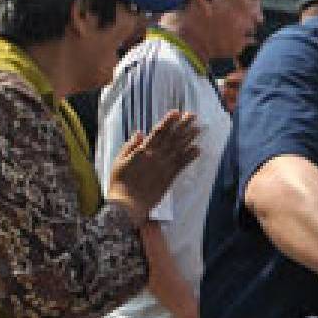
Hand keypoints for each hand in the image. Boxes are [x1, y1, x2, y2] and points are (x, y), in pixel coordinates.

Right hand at [106, 110, 199, 225]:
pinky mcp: (169, 179)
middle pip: (172, 138)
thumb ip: (130, 146)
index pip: (158, 132)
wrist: (127, 205)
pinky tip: (198, 149)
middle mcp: (156, 157)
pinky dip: (190, 157)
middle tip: (193, 115)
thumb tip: (140, 133)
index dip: (168, 121)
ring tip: (198, 128)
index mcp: (143, 151)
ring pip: (179, 149)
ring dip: (190, 138)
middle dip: (183, 125)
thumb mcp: (119, 160)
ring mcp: (164, 168)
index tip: (176, 112)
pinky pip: (182, 165)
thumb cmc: (119, 182)